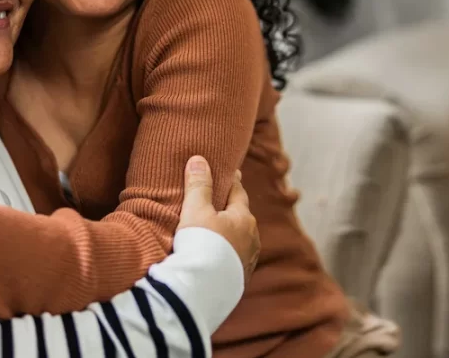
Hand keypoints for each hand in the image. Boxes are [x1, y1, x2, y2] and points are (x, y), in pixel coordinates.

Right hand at [177, 155, 259, 283]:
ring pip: (240, 240)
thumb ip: (198, 184)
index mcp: (244, 217)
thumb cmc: (200, 244)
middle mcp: (251, 238)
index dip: (232, 181)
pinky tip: (217, 258)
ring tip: (219, 233)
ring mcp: (247, 260)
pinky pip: (234, 260)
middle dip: (232, 210)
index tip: (232, 173)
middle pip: (241, 217)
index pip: (238, 192)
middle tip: (222, 202)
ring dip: (230, 234)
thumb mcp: (196, 209)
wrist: (203, 290)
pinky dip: (226, 255)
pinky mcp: (239, 280)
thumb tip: (199, 159)